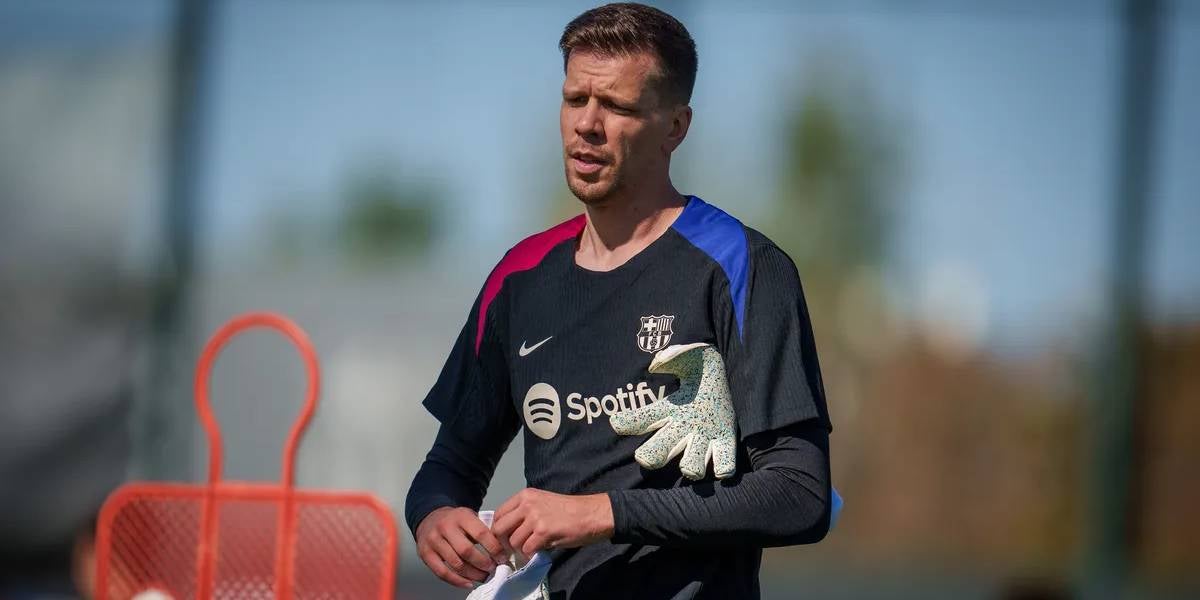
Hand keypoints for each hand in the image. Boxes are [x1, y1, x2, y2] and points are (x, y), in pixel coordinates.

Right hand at [415, 506, 507, 588]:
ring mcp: (434, 541)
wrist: (430, 517)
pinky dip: (457, 581)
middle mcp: (445, 527)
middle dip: (483, 563)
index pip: (481, 533)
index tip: (502, 558)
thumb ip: (484, 529)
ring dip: (473, 574)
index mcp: (461, 516)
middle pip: (467, 551)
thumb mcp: (470, 516)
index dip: (494, 548)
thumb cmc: (455, 521)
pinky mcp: (425, 554)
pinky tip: (468, 583)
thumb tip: (502, 549)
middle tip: (493, 569)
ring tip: (483, 576)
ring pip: (456, 564)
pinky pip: (442, 572)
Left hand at [491, 488, 613, 556]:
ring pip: (513, 542)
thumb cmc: (569, 510)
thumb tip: (508, 530)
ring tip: (532, 548)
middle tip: (513, 549)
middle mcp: (527, 504)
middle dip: (504, 542)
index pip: (499, 514)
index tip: (506, 538)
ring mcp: (535, 518)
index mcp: (525, 495)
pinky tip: (540, 551)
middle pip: (500, 528)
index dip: (499, 530)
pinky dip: (531, 554)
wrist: (591, 514)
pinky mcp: (544, 532)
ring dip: (520, 550)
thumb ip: (524, 512)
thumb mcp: (542, 502)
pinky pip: (527, 549)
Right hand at [610, 342, 737, 479]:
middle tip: (645, 457)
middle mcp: (682, 429)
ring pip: (690, 466)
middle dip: (650, 457)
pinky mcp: (726, 443)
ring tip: (691, 465)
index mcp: (669, 410)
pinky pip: (724, 465)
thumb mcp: (687, 355)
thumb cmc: (699, 367)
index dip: (626, 423)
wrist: (723, 376)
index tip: (617, 423)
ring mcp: (703, 439)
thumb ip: (672, 356)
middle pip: (656, 453)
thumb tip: (657, 365)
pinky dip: (723, 469)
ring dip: (690, 467)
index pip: (640, 418)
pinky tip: (722, 467)